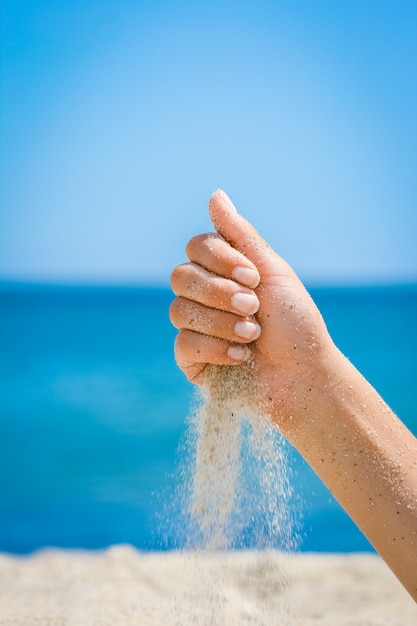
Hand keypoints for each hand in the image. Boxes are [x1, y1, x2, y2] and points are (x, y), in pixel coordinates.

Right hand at [170, 190, 335, 427]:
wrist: (305, 376)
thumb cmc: (295, 324)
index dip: (220, 260)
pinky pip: (182, 344)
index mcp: (224, 272)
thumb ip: (241, 235)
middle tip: (253, 306)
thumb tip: (215, 194)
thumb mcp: (272, 272)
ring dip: (221, 322)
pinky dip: (215, 348)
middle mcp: (205, 296)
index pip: (196, 248)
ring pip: (178, 310)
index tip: (254, 277)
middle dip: (219, 292)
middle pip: (180, 276)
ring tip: (253, 336)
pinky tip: (241, 357)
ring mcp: (196, 328)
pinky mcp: (191, 360)